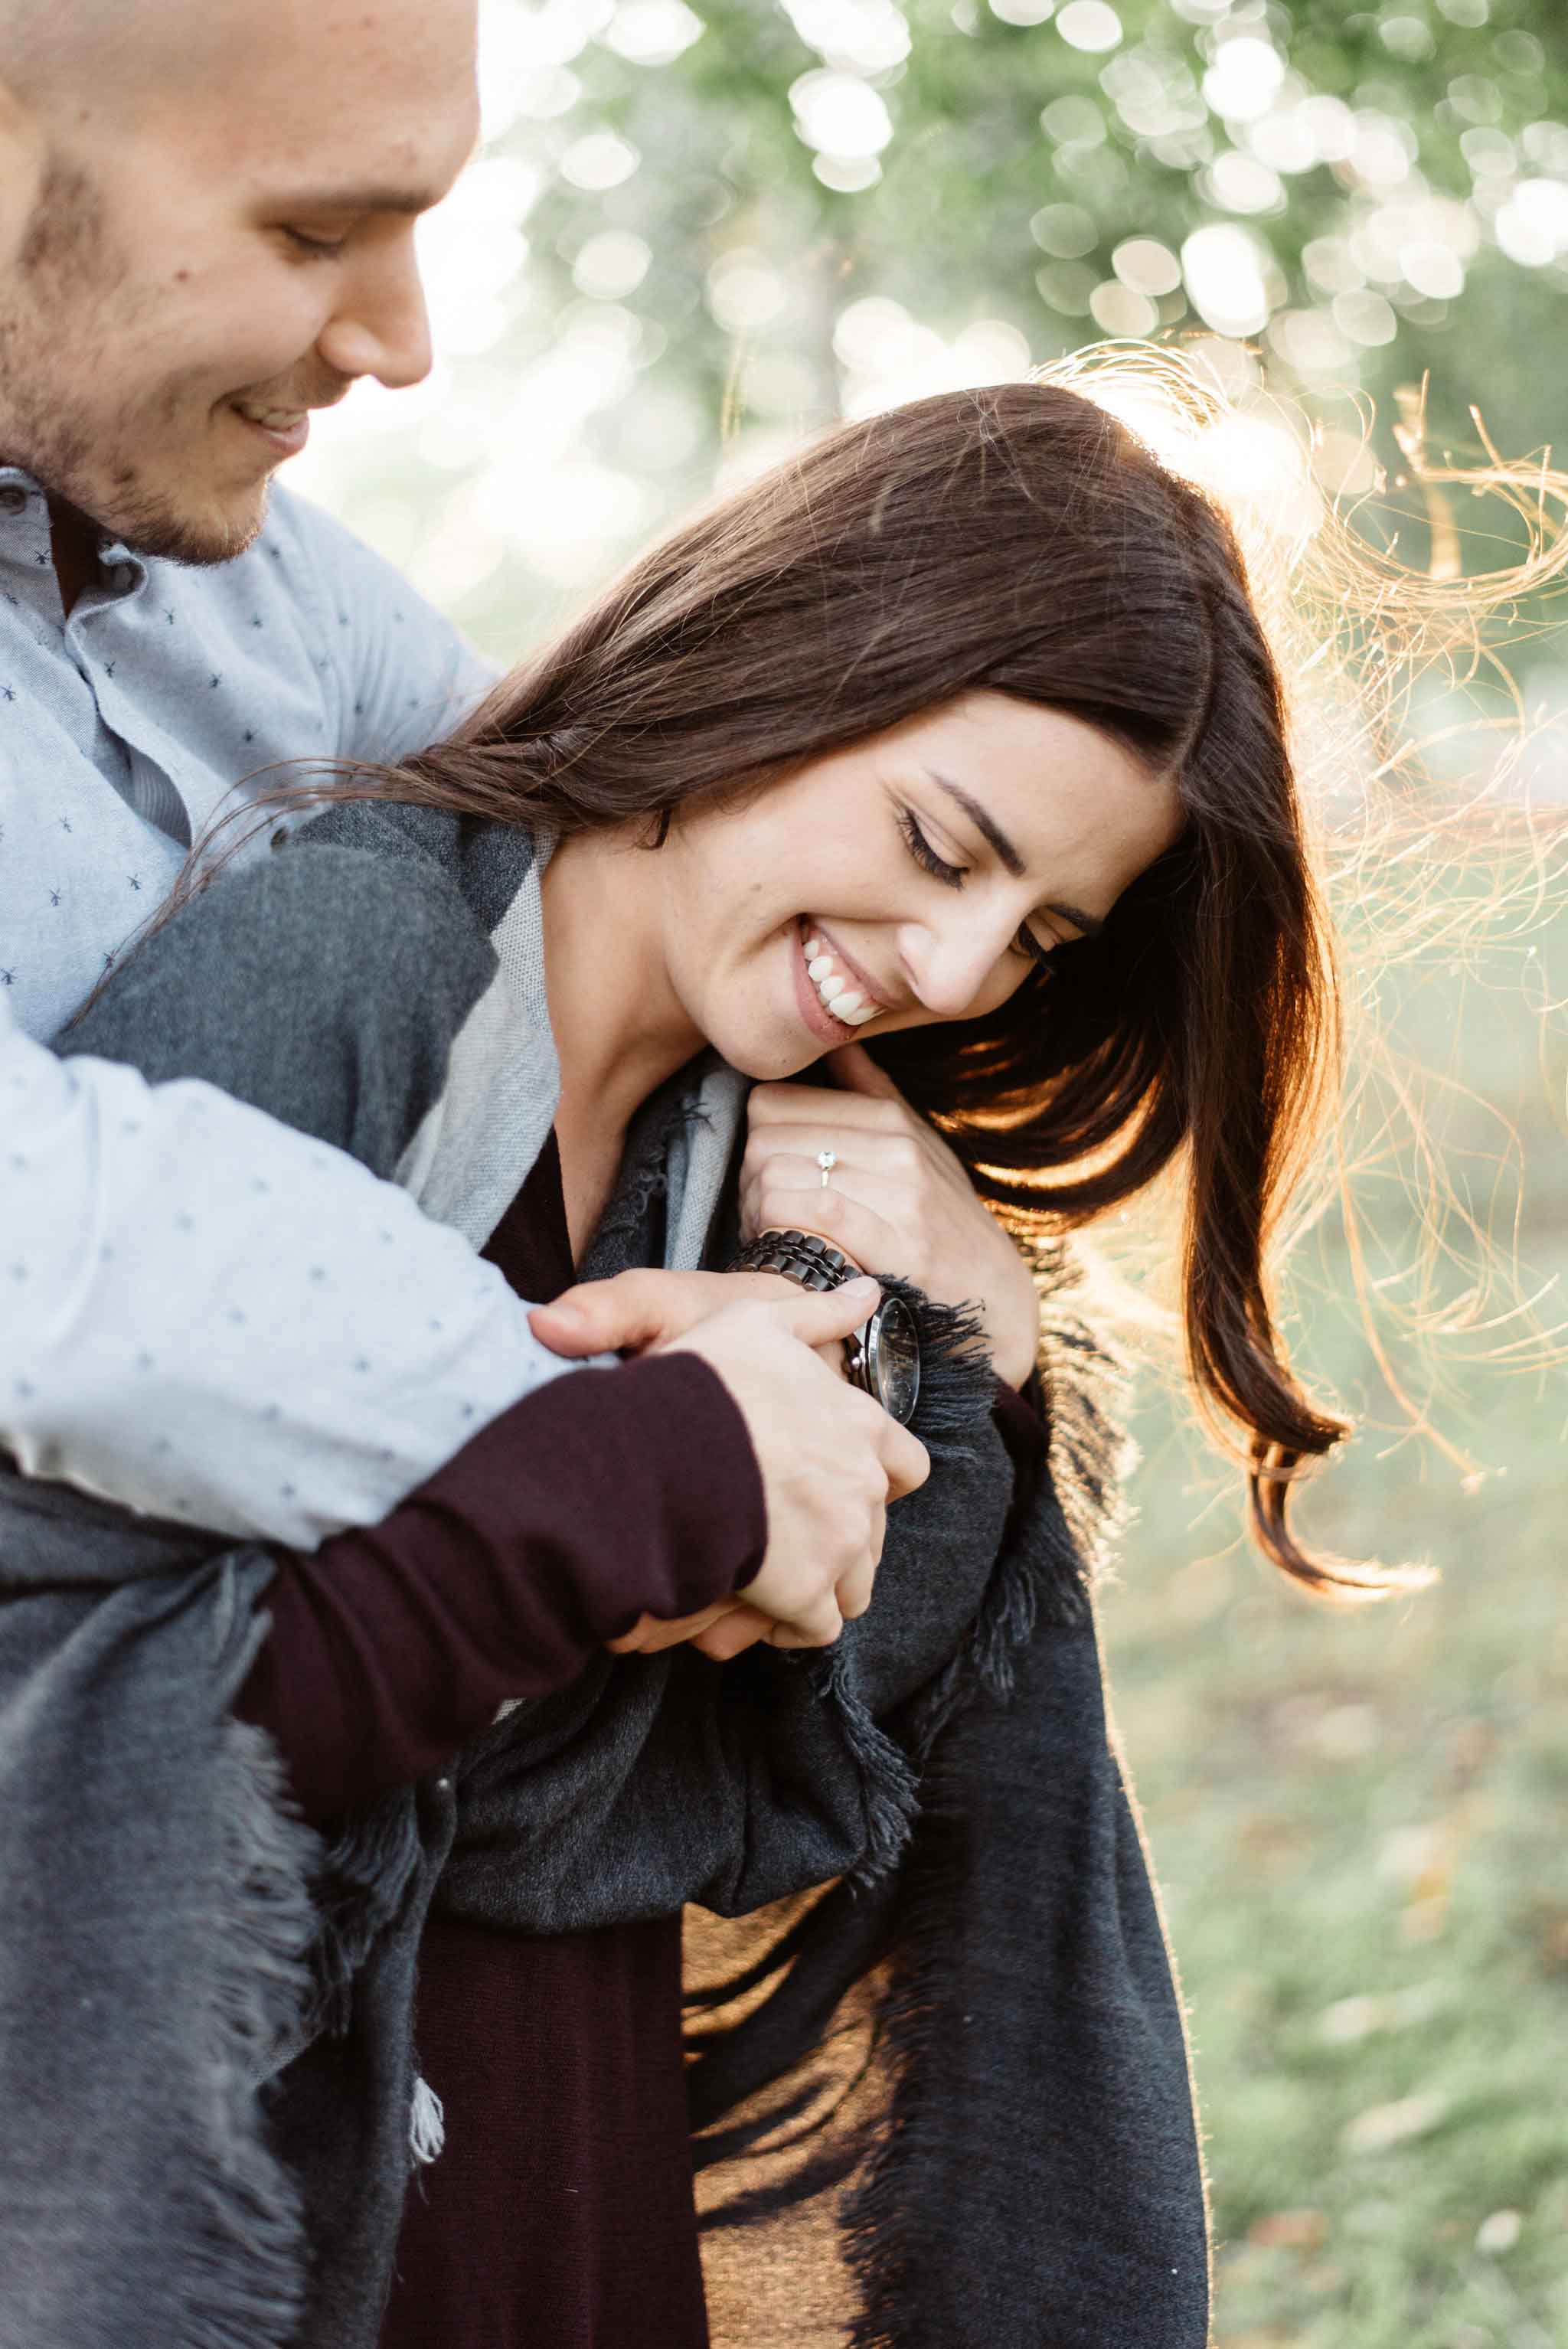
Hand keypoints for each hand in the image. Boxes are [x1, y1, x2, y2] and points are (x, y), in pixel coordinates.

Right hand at [535, 1272, 928, 1650]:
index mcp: (860, 1424)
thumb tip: (869, 1294)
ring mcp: (839, 1543)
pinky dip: (793, 1625)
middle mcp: (861, 1485)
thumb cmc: (704, 1378)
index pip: (906, 1465)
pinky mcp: (804, 1593)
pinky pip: (818, 1626)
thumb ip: (818, 1313)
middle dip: (841, 1539)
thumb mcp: (758, 1320)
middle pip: (876, 1531)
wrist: (662, 1444)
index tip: (841, 1483)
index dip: (879, 1479)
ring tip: (774, 1578)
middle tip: (788, 1535)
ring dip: (823, 1586)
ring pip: (855, 1585)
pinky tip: (761, 1613)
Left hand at [740, 1042, 1040, 1387]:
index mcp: (890, 1118)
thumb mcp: (918, 1147)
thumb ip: (871, 1093)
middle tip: (761, 1213)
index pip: (771, 1103)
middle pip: (764, 1142)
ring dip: (759, 1216)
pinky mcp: (899, 1244)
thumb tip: (836, 1043)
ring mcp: (900, 1195)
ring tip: (774, 1235)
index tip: (766, 1173)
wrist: (994, 1296)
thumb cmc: (942, 1222)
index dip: (755, 1140)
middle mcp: (895, 1148)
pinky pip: (811, 1215)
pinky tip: (791, 1248)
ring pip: (776, 1179)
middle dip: (749, 1181)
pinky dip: (782, 1231)